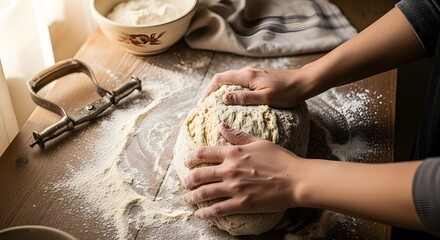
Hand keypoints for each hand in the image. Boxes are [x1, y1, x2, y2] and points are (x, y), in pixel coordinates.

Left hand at [182, 122, 305, 218]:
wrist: (296, 179)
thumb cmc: (280, 159)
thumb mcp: (258, 142)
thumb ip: (237, 136)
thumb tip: (221, 126)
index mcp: (233, 153)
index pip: (204, 153)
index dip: (191, 158)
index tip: (186, 162)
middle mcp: (230, 170)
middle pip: (200, 175)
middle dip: (188, 180)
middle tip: (185, 183)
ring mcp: (234, 188)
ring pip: (205, 193)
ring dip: (192, 197)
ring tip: (187, 199)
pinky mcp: (241, 203)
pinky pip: (218, 209)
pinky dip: (206, 213)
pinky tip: (199, 214)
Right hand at [200, 66, 309, 108]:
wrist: (304, 83)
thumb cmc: (287, 92)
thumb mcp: (266, 98)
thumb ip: (245, 98)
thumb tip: (224, 98)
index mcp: (247, 76)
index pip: (219, 80)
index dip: (208, 91)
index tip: (202, 104)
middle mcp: (247, 72)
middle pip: (222, 79)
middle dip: (211, 91)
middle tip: (205, 107)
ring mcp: (252, 74)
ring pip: (230, 81)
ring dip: (220, 91)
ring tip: (214, 106)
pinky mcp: (258, 78)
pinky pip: (238, 83)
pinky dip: (230, 91)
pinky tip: (231, 101)